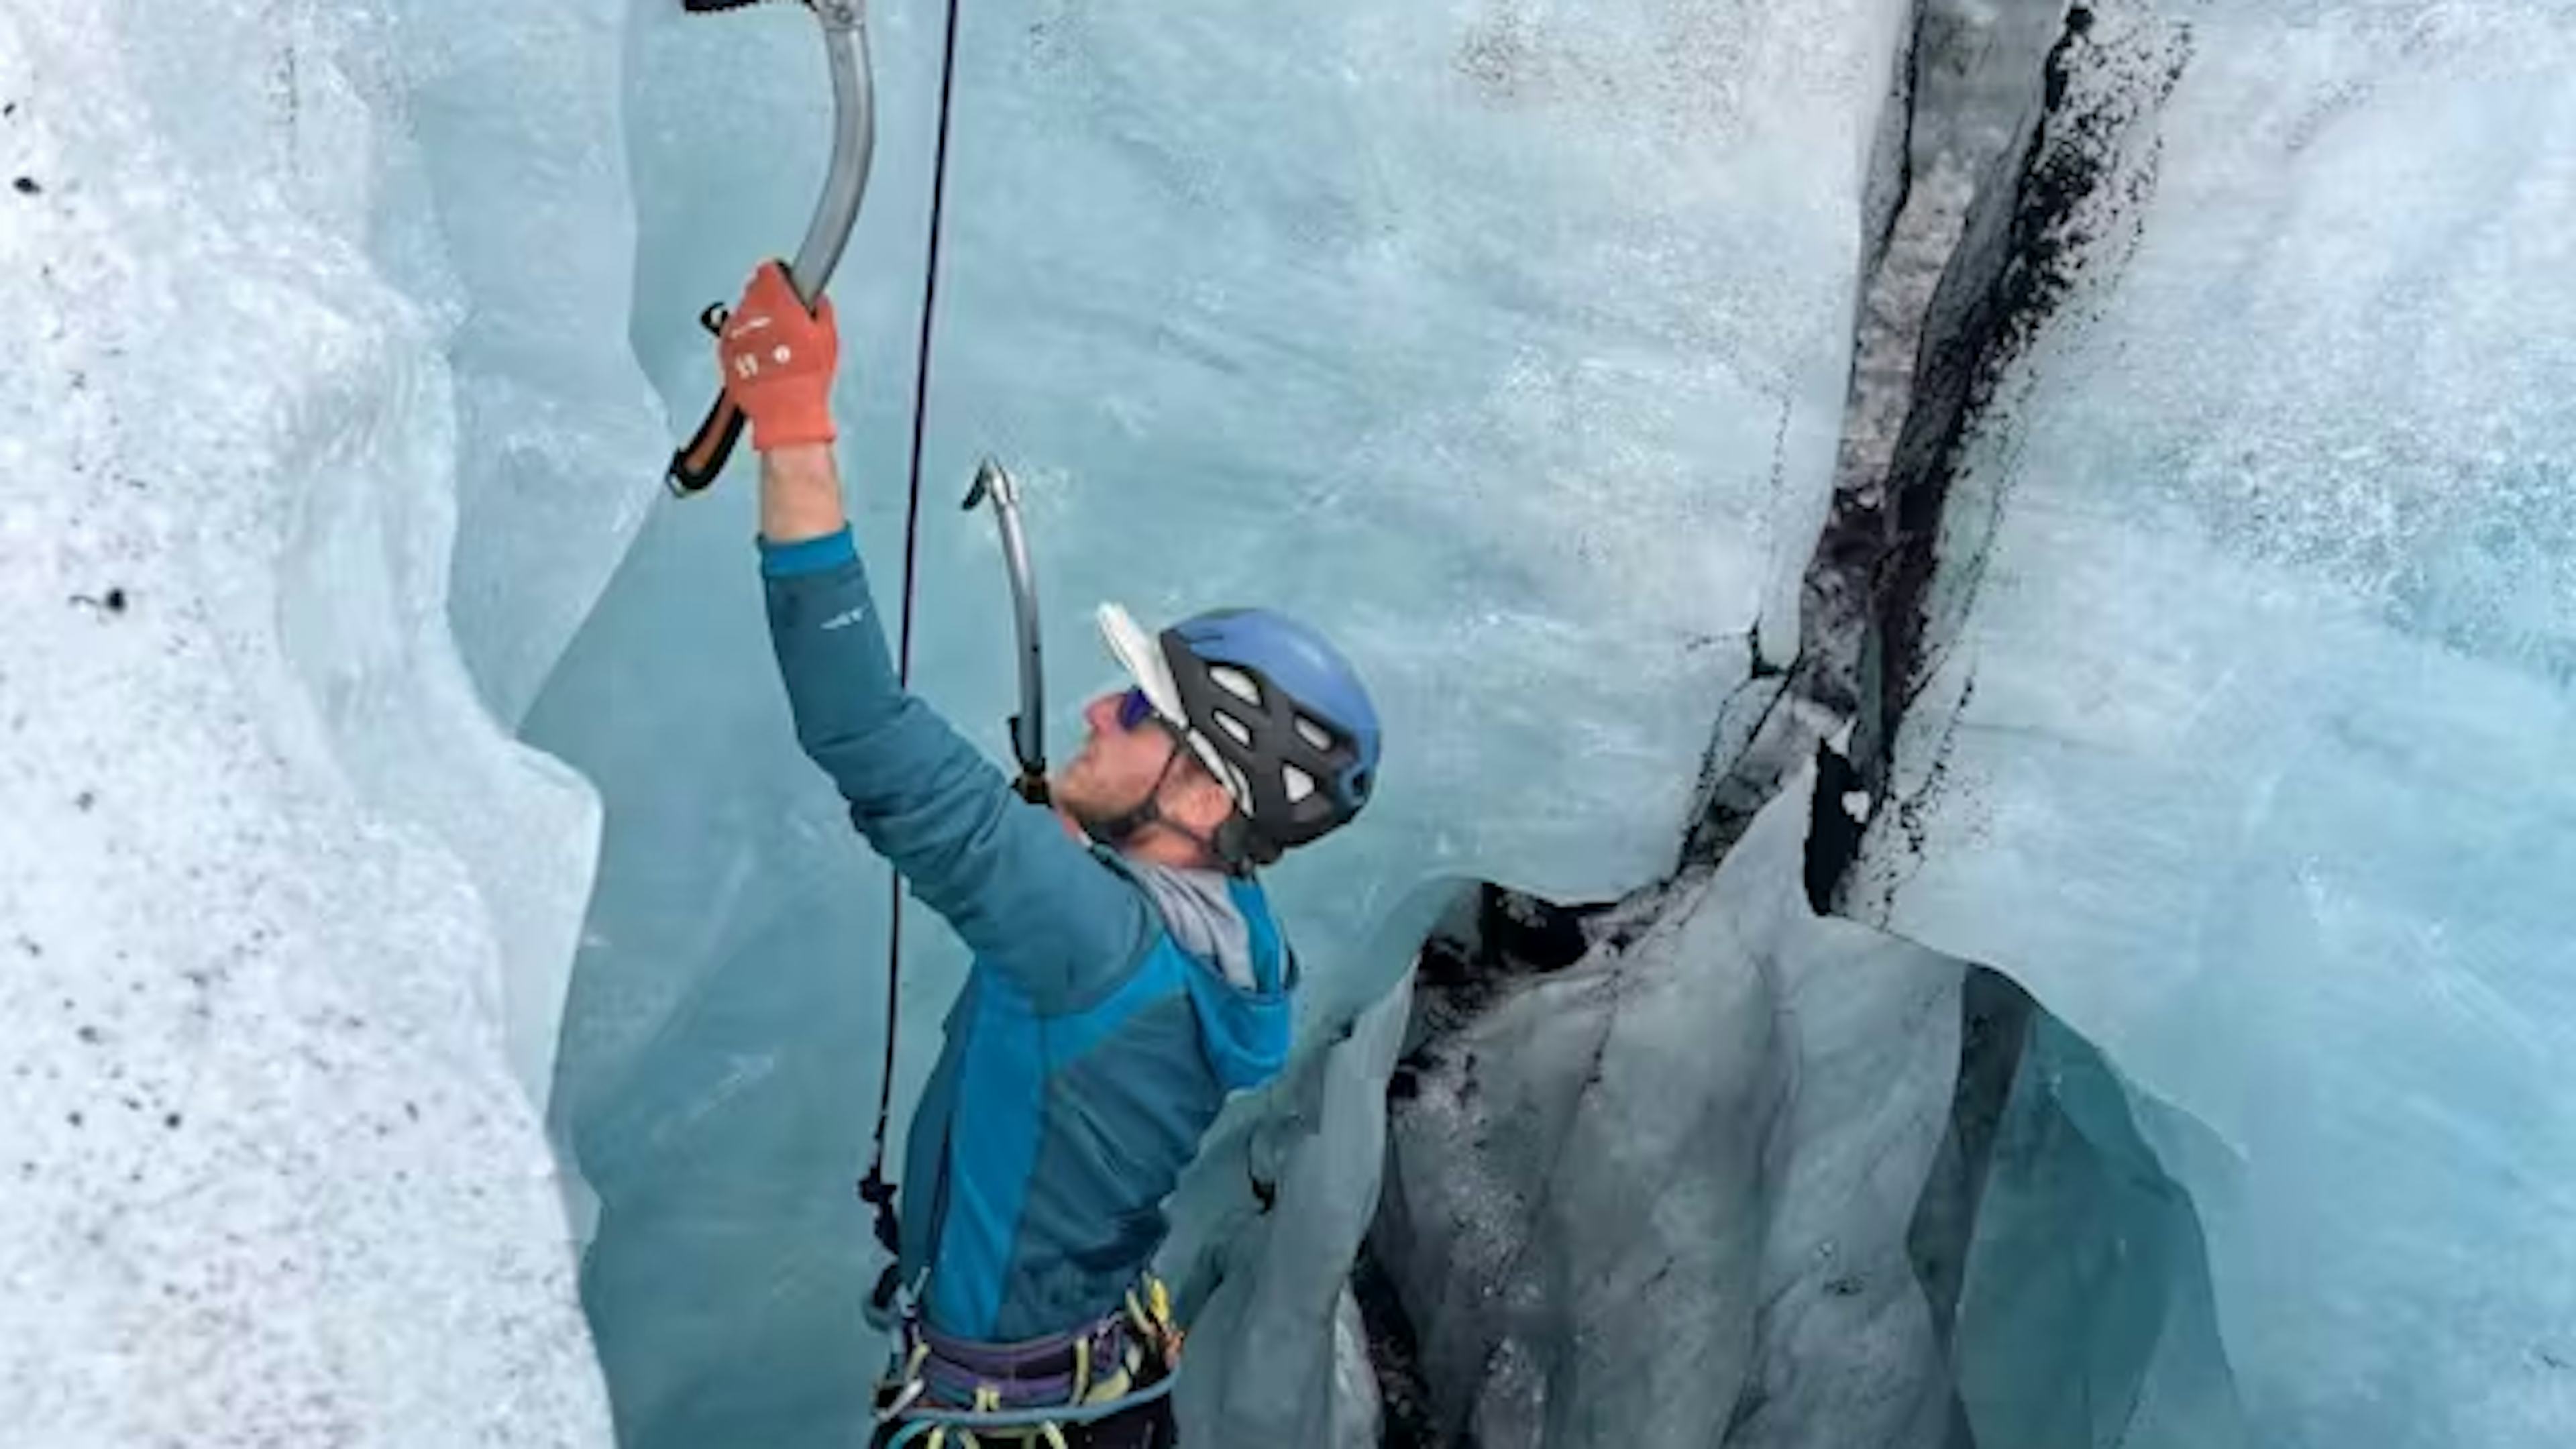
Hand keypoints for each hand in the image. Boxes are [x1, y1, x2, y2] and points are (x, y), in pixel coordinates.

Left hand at [719, 261, 838, 450]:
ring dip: (755, 321)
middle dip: (767, 299)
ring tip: (774, 343)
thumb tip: (817, 300)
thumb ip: (820, 310)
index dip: (778, 276)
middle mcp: (750, 312)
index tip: (785, 282)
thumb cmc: (806, 376)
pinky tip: (762, 356)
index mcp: (776, 301)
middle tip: (784, 317)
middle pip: (753, 291)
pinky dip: (744, 341)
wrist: (784, 409)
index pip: (768, 271)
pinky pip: (733, 336)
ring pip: (742, 313)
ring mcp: (734, 331)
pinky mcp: (724, 351)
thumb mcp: (828, 337)